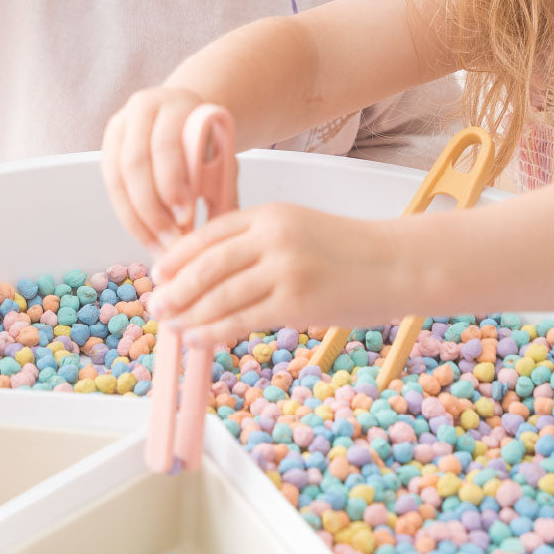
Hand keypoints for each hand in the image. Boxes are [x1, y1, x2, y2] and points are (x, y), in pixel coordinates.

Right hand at [102, 86, 211, 252]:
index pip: (165, 144)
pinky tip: (146, 235)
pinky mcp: (108, 147)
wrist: (189, 118)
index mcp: (175, 102)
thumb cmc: (209, 140)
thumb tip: (215, 230)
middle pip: (134, 162)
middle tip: (172, 239)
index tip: (186, 217)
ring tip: (159, 245)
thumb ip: (221, 184)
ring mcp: (120, 126)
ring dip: (137, 219)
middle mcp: (141, 109)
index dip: (171, 183)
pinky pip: (112, 187)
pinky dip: (128, 216)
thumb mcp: (223, 154)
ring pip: (117, 178)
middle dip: (152, 208)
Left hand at [147, 202, 397, 346]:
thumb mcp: (297, 227)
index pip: (208, 233)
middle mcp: (272, 236)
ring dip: (189, 314)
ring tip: (172, 326)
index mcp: (269, 213)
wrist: (397, 263)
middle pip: (206, 264)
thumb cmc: (348, 250)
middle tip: (156, 306)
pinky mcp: (296, 301)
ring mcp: (284, 268)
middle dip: (174, 288)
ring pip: (219, 294)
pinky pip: (242, 319)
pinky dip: (213, 331)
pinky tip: (198, 339)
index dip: (178, 256)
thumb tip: (210, 270)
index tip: (160, 274)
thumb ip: (257, 241)